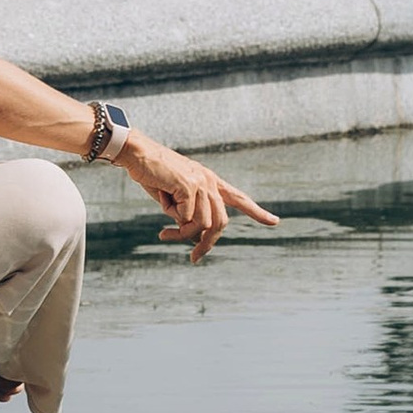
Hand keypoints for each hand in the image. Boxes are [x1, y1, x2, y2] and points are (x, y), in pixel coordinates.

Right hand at [119, 135, 275, 259]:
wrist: (138, 153)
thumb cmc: (152, 174)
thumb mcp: (174, 198)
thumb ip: (188, 213)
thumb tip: (196, 236)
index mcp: (210, 181)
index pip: (238, 198)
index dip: (257, 212)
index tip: (275, 222)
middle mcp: (210, 181)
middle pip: (220, 223)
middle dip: (207, 245)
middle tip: (194, 259)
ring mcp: (201, 183)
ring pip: (202, 224)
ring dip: (181, 235)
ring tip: (163, 235)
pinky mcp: (190, 186)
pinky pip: (185, 218)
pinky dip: (171, 217)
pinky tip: (161, 199)